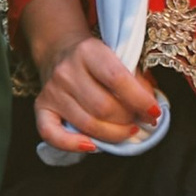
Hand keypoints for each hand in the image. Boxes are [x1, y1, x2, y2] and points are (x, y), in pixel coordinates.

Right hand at [24, 0, 163, 154]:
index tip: (154, 113)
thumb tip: (150, 109)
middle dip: (127, 120)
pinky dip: (72, 145)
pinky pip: (52, 134)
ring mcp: (52, 90)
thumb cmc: (96, 59)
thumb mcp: (118, 57)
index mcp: (89, 51)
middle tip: (138, 123)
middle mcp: (67, 70)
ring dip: (113, 134)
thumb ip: (135, 80)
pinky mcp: (41, 106)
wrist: (60, 49)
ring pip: (86, 124)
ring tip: (126, 132)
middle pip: (103, 107)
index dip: (140, 100)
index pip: (117, 79)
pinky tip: (92, 146)